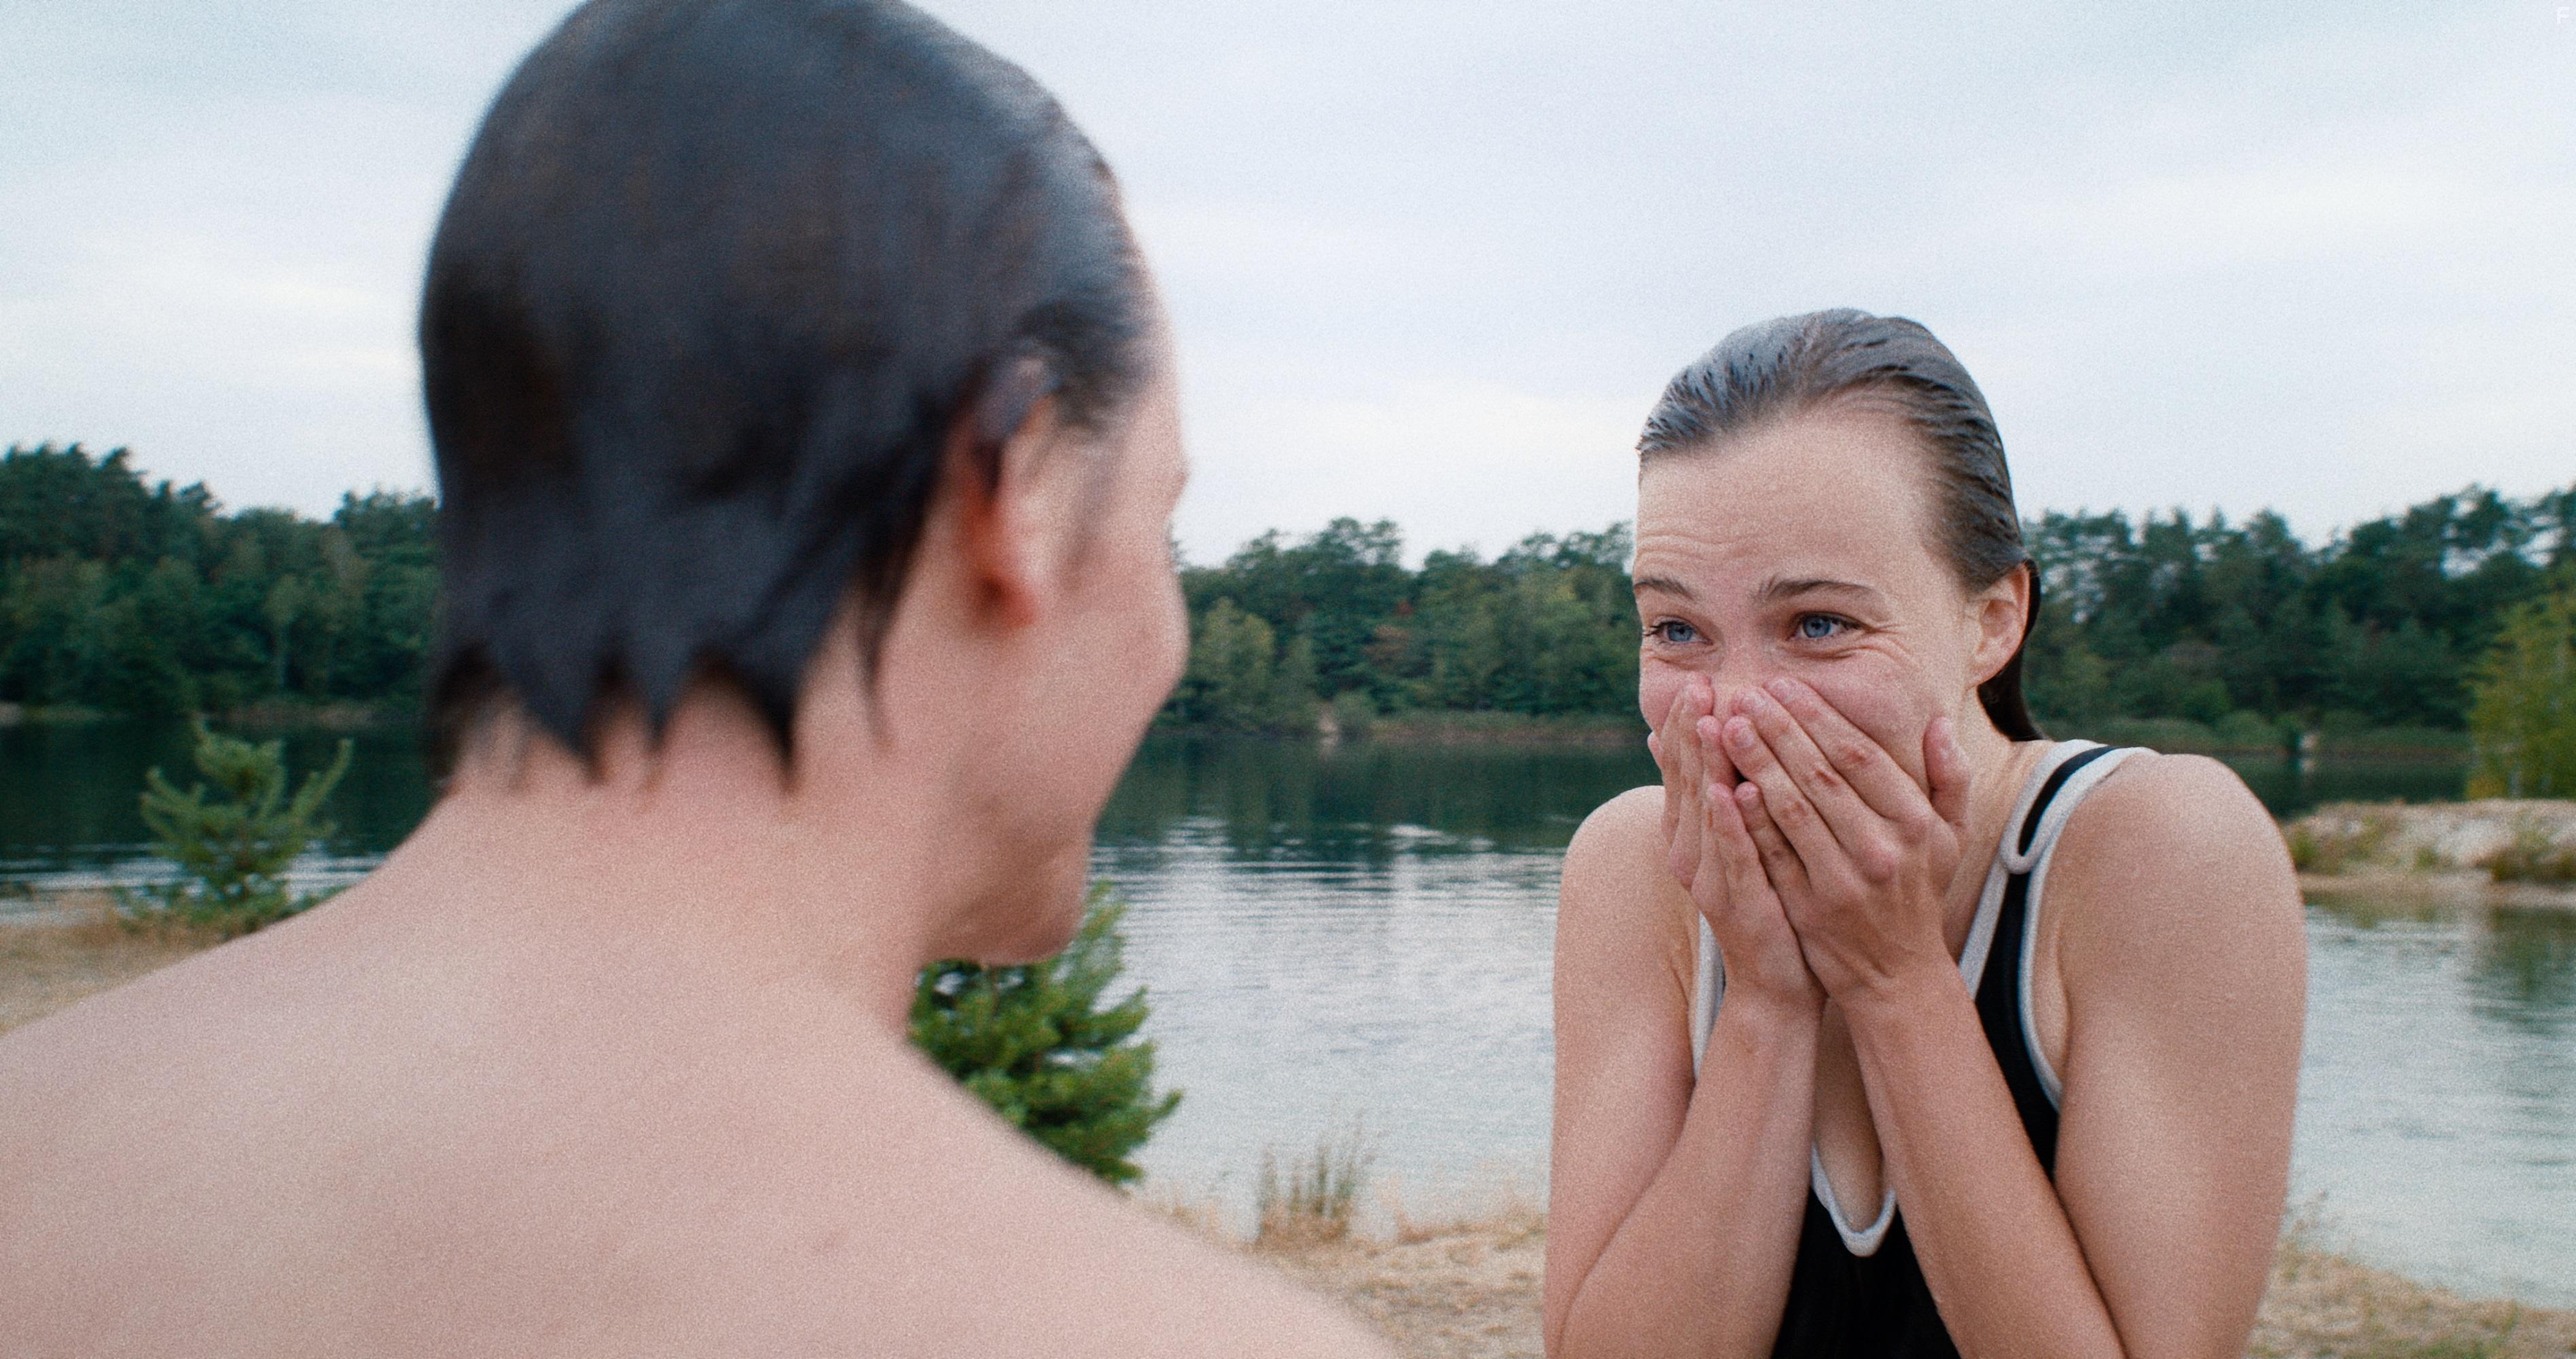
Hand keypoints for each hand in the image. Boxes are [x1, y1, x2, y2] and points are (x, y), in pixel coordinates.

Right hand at [1649, 677, 1820, 1014]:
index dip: (1690, 727)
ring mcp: (1712, 880)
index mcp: (1693, 837)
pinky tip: (1732, 790)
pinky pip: (1733, 855)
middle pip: (1689, 782)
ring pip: (1707, 812)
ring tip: (1712, 721)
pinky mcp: (1738, 904)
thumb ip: (1714, 799)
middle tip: (1700, 686)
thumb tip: (1679, 749)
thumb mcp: (1738, 847)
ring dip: (1708, 766)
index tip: (1699, 683)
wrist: (1775, 985)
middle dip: (1695, 732)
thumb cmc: (1766, 906)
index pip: (1686, 770)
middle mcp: (1692, 854)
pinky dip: (1730, 823)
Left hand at [1718, 679, 1972, 1006]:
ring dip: (1757, 764)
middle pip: (1820, 775)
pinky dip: (1751, 819)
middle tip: (1745, 693)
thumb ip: (1950, 778)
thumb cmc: (1919, 892)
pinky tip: (1726, 786)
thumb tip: (1938, 723)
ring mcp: (1842, 880)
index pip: (1859, 756)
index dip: (1819, 717)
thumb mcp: (1950, 837)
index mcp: (1914, 822)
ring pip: (1792, 809)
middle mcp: (1881, 848)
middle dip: (1779, 729)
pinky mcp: (1808, 907)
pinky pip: (1774, 854)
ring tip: (1728, 726)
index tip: (1784, 685)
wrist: (1897, 975)